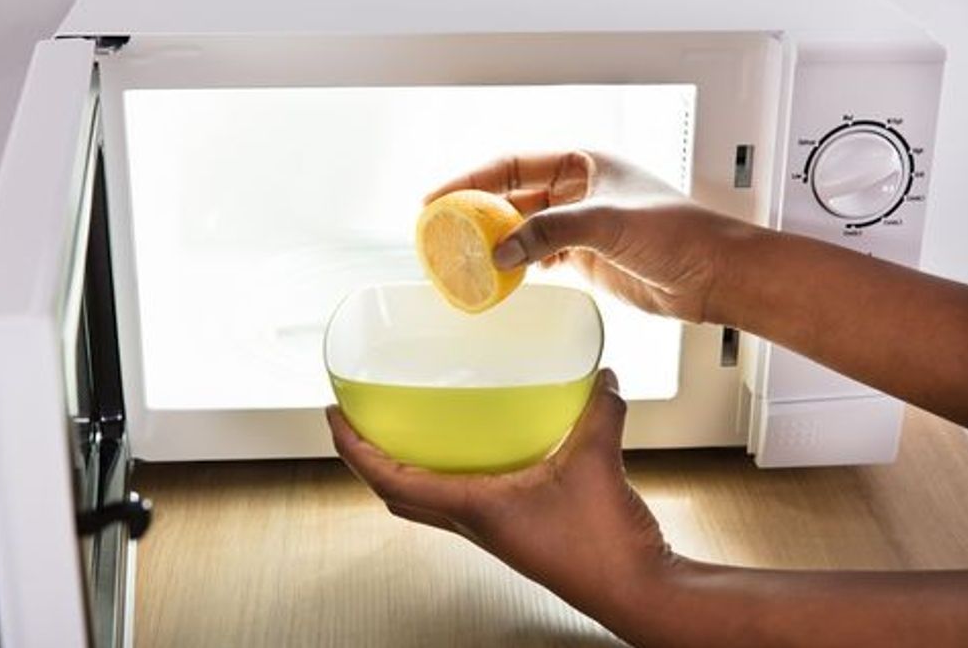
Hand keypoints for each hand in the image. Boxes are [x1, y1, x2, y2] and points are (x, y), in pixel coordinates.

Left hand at [326, 370, 671, 627]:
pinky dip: (448, 474)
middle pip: (395, 492)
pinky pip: (460, 500)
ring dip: (402, 468)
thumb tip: (599, 378)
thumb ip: (598, 412)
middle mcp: (472, 522)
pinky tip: (475, 448)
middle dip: (366, 457)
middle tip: (359, 420)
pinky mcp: (512, 531)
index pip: (388, 478)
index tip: (333, 415)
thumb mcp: (596, 462)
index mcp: (473, 509)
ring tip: (403, 429)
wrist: (633, 589)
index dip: (353, 448)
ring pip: (424, 500)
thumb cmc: (603, 546)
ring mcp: (490, 530)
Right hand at [426, 150, 758, 322]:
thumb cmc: (679, 233)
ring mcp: (582, 224)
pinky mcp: (587, 256)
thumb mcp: (607, 222)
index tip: (440, 196)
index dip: (473, 179)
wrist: (713, 275)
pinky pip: (540, 256)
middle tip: (443, 229)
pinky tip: (503, 274)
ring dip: (498, 242)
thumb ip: (551, 232)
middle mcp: (580, 189)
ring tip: (464, 256)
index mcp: (584, 162)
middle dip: (479, 212)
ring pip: (525, 228)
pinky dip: (520, 264)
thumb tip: (503, 252)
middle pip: (514, 196)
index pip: (514, 164)